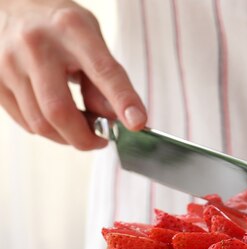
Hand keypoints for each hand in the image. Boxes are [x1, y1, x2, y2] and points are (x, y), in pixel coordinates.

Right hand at [0, 0, 145, 149]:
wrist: (11, 4)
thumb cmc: (59, 25)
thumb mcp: (91, 37)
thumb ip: (106, 77)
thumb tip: (117, 118)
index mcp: (71, 29)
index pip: (103, 72)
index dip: (123, 100)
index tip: (137, 123)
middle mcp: (36, 45)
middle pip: (59, 110)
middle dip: (85, 138)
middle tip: (101, 141)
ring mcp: (8, 62)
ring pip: (40, 123)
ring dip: (67, 137)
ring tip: (81, 128)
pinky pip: (24, 121)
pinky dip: (47, 129)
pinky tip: (57, 119)